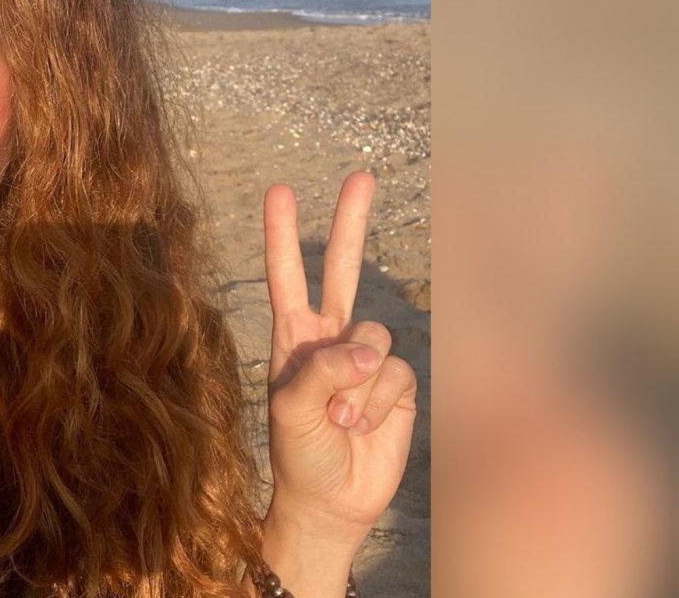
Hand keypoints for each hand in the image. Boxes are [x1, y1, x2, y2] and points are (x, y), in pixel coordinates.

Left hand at [262, 172, 417, 545]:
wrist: (330, 501)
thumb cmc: (297, 455)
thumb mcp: (290, 411)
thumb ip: (321, 371)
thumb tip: (363, 348)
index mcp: (293, 337)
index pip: (287, 276)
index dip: (283, 235)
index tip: (279, 192)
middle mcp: (331, 339)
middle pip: (344, 270)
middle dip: (351, 223)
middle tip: (360, 176)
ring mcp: (366, 361)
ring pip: (376, 338)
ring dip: (358, 382)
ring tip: (339, 419)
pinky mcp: (397, 386)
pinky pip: (398, 374)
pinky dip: (380, 401)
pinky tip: (363, 426)